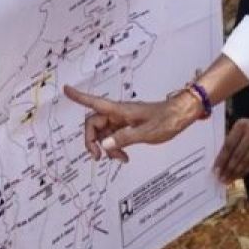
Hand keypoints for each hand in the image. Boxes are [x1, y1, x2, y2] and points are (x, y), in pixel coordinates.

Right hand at [63, 85, 200, 162]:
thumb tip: (103, 145)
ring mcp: (123, 120)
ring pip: (104, 132)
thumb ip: (124, 139)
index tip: (65, 89)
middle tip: (98, 157)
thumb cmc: (167, 120)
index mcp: (120, 110)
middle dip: (92, 140)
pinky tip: (124, 157)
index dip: (79, 97)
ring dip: (106, 147)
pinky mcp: (129, 126)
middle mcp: (118, 113)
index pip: (94, 103)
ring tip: (120, 159)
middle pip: (94, 123)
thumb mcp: (146, 132)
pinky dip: (115, 147)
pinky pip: (114, 136)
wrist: (182, 115)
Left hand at [213, 115, 248, 183]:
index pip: (229, 144)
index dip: (221, 158)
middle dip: (227, 168)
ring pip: (245, 160)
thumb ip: (231, 140)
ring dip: (235, 172)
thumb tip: (220, 159)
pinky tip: (239, 176)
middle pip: (237, 154)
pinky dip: (246, 171)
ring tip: (228, 179)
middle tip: (220, 177)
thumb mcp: (241, 128)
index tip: (215, 169)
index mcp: (241, 125)